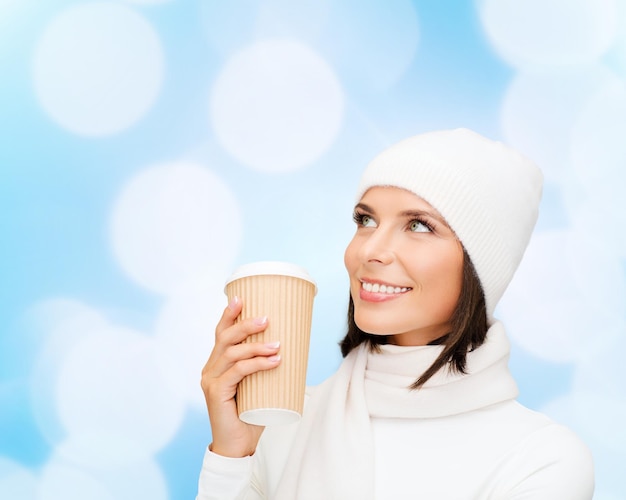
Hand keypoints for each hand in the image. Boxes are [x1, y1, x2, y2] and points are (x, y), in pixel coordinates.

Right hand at [201, 296, 280, 457]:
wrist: (239, 445)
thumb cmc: (251, 414)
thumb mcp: (258, 384)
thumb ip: (264, 367)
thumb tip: (290, 348)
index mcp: (218, 363)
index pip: (221, 333)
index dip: (228, 315)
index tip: (240, 298)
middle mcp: (211, 368)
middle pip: (225, 338)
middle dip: (245, 324)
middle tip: (266, 318)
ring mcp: (211, 380)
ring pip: (232, 353)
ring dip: (256, 345)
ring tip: (277, 345)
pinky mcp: (216, 393)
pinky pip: (238, 372)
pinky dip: (256, 364)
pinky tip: (273, 361)